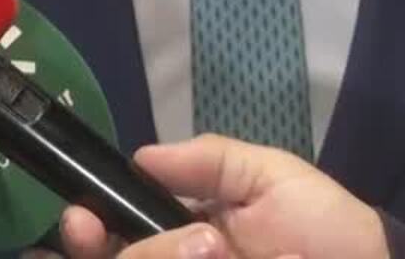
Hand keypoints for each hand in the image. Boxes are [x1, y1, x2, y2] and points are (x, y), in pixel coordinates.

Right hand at [57, 134, 387, 258]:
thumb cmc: (323, 225)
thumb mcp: (268, 176)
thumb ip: (207, 160)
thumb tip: (139, 156)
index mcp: (171, 237)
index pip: (104, 238)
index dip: (81, 232)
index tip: (85, 220)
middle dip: (147, 252)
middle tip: (204, 244)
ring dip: (172, 258)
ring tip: (229, 254)